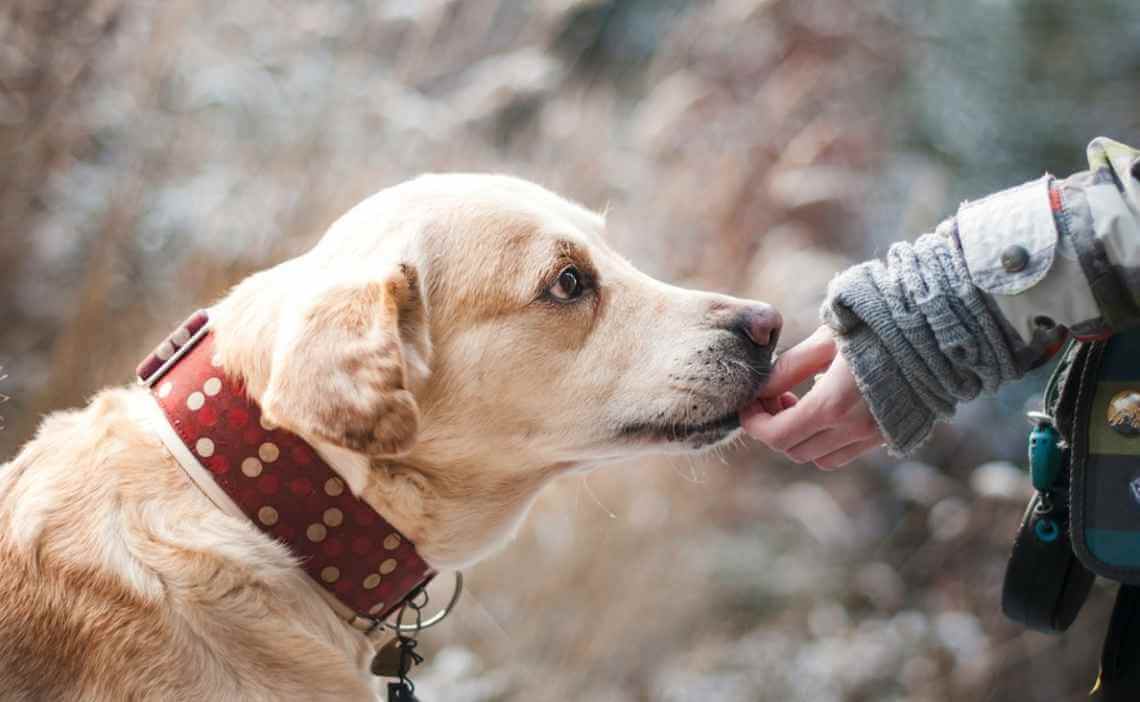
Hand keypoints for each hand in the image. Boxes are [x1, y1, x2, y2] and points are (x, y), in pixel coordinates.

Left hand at [740, 325, 884, 468]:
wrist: (937, 329)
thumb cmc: (876, 325)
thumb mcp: (825, 339)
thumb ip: (789, 368)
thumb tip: (760, 389)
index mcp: (833, 404)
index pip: (777, 436)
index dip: (754, 423)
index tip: (749, 404)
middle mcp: (854, 429)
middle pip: (794, 451)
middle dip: (774, 428)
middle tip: (774, 397)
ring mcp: (874, 436)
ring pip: (820, 458)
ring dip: (801, 437)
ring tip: (799, 402)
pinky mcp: (890, 435)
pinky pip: (846, 452)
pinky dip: (827, 440)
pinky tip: (828, 407)